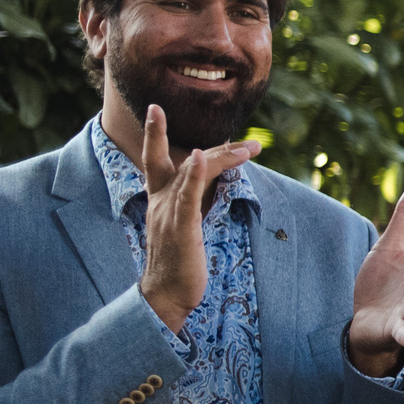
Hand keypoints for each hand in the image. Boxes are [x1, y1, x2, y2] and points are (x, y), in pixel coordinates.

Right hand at [137, 105, 260, 330]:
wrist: (165, 295)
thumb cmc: (177, 263)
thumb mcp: (184, 227)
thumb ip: (192, 204)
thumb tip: (210, 185)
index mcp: (159, 201)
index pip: (156, 160)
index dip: (156, 133)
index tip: (157, 109)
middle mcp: (160, 202)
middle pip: (180, 161)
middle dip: (214, 147)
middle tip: (248, 142)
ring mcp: (169, 214)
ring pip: (193, 174)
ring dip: (221, 158)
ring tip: (248, 148)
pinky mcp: (180, 227)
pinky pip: (186, 196)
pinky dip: (192, 174)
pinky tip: (198, 157)